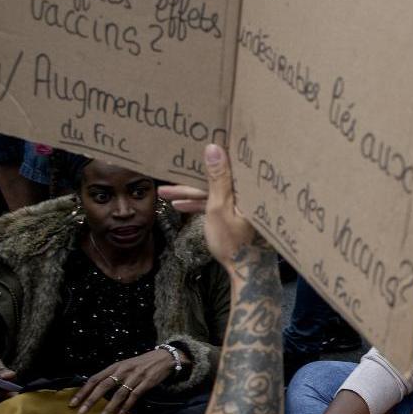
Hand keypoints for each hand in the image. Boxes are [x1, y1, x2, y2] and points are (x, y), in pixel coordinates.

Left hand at [70, 349, 180, 413]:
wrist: (165, 357)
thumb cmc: (142, 362)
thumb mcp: (125, 365)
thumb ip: (113, 375)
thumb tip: (97, 390)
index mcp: (116, 366)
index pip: (96, 378)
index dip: (83, 391)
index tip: (74, 403)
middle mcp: (124, 370)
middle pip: (104, 386)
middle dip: (91, 401)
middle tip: (81, 413)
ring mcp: (136, 376)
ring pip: (118, 394)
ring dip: (108, 409)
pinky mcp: (147, 382)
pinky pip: (134, 396)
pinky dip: (126, 406)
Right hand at [160, 144, 253, 269]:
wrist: (242, 268)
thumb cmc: (232, 240)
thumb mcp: (219, 207)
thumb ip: (217, 178)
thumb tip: (214, 149)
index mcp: (247, 187)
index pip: (230, 164)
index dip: (213, 154)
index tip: (196, 145)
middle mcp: (245, 192)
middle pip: (216, 179)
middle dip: (190, 179)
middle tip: (169, 172)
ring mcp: (238, 203)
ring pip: (211, 192)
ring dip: (188, 193)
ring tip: (164, 191)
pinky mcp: (232, 213)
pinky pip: (213, 203)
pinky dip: (197, 204)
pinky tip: (178, 204)